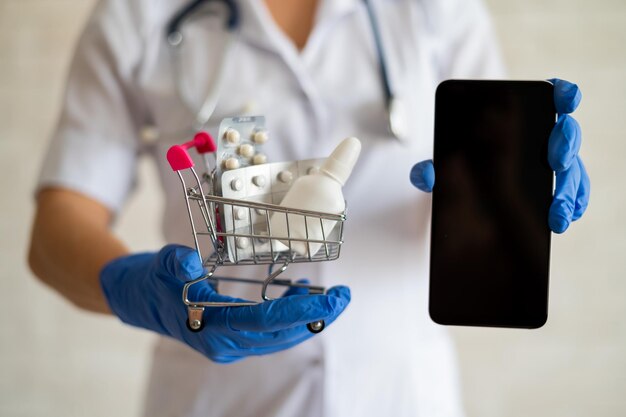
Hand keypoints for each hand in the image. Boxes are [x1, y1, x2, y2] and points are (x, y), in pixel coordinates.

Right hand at [100, 244, 350, 362]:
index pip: (264, 322)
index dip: (299, 311)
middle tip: (344, 296)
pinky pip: (269, 332)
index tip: (329, 300)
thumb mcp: (158, 265)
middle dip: (315, 316)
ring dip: (307, 318)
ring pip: (279, 337)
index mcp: (210, 329)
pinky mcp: (233, 338)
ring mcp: (230, 345)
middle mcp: (225, 344)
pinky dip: (289, 315)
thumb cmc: (150, 281)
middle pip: (280, 334)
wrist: (136, 299)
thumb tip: (191, 263)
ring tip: (331, 297)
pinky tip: (298, 291)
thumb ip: (174, 263)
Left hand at [410, 78, 589, 232]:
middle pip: (566, 132)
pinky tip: (562, 220)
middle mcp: (545, 135)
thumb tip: (424, 176)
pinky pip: (574, 192)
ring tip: (557, 212)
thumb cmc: (458, 164)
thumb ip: (431, 168)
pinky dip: (572, 205)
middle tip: (555, 161)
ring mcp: (555, 160)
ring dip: (569, 187)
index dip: (563, 94)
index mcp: (520, 117)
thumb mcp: (442, 165)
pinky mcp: (559, 185)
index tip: (563, 100)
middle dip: (565, 145)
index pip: (552, 95)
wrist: (465, 188)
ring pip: (573, 167)